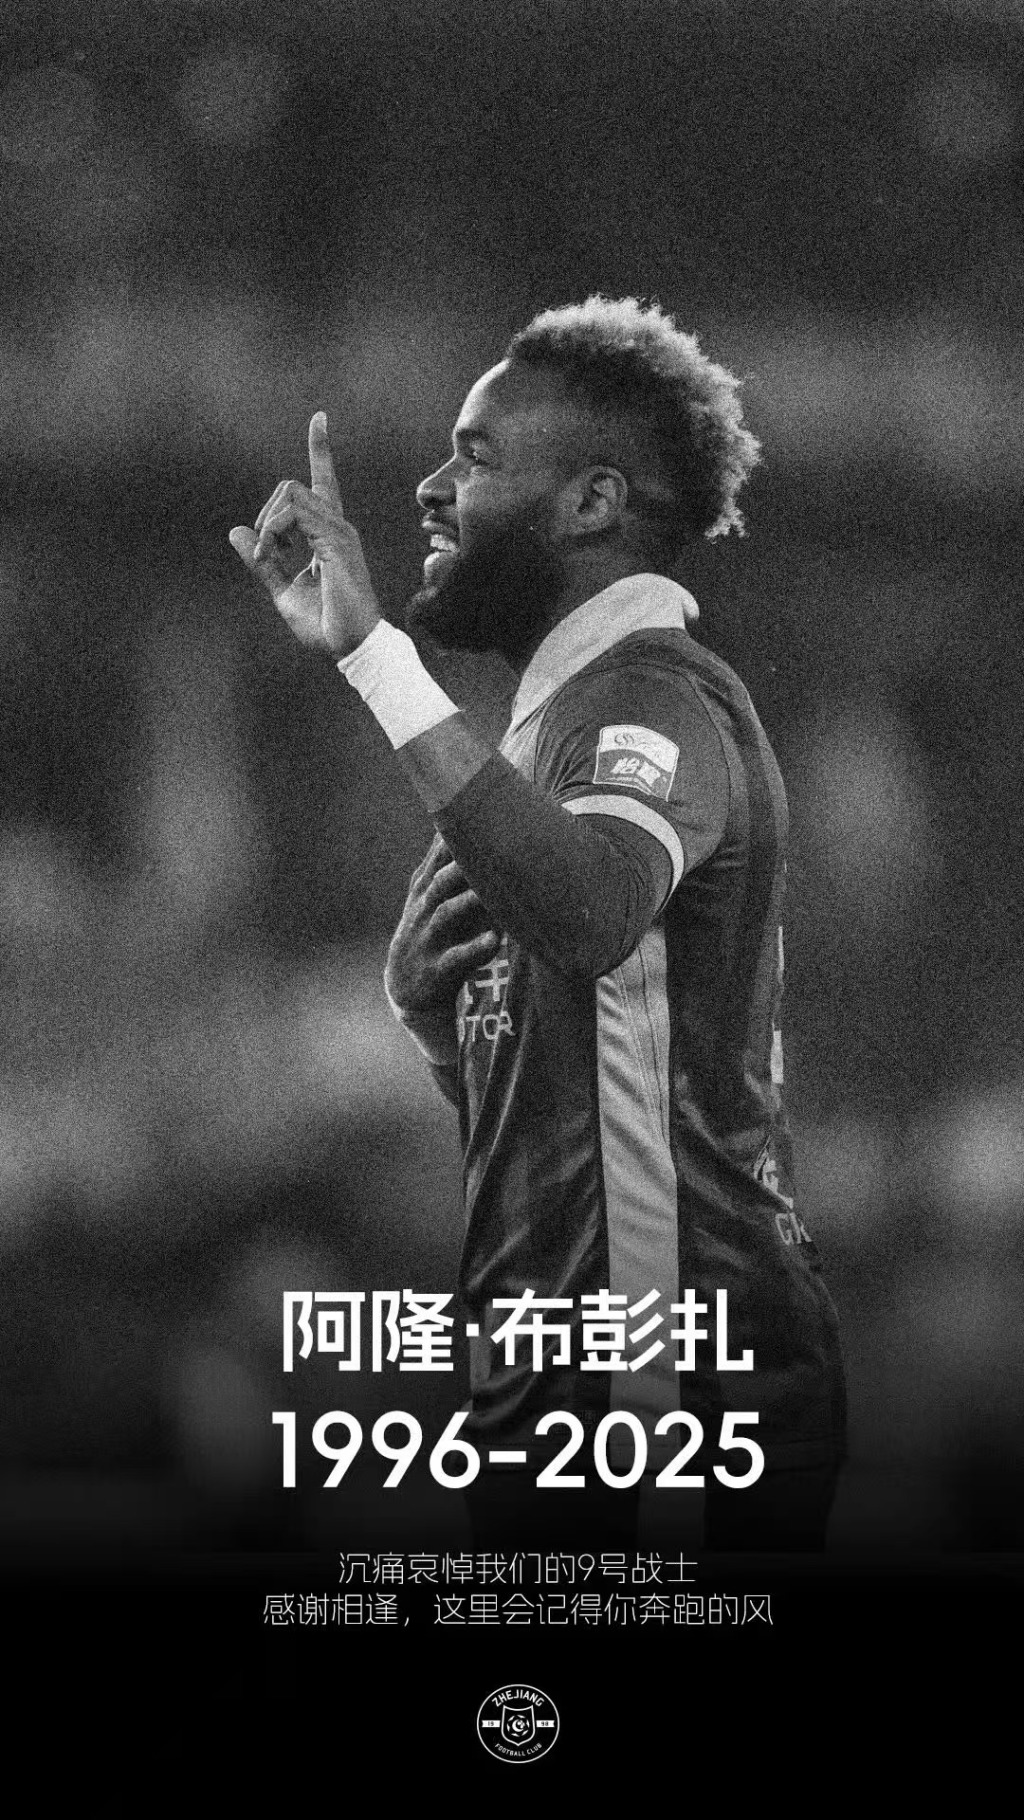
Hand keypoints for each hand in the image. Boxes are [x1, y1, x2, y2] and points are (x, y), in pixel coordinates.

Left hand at [229, 413, 380, 658]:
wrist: (351, 646)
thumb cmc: (325, 623)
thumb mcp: (282, 589)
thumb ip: (263, 560)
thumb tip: (236, 532)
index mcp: (328, 534)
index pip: (323, 481)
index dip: (320, 448)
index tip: (320, 417)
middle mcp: (338, 525)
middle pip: (293, 486)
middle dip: (266, 513)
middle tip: (262, 554)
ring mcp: (339, 530)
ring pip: (291, 493)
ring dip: (268, 524)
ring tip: (265, 558)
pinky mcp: (336, 541)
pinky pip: (295, 513)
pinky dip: (272, 532)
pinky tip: (271, 555)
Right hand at [385, 839, 501, 1063]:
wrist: (405, 988)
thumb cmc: (428, 932)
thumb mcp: (428, 896)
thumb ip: (444, 863)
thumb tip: (460, 823)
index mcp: (425, 889)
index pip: (437, 856)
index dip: (453, 834)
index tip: (474, 808)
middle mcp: (423, 910)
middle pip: (440, 880)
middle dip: (461, 864)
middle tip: (489, 846)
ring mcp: (427, 939)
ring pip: (446, 914)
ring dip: (469, 902)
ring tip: (491, 892)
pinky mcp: (435, 969)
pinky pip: (455, 958)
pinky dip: (474, 949)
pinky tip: (494, 941)